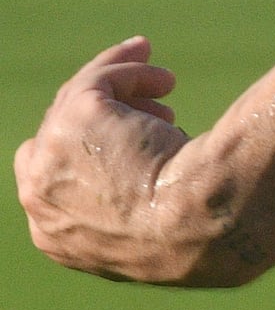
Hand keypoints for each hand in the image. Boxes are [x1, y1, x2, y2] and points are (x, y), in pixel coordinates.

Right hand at [18, 37, 247, 286]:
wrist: (200, 226)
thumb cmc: (197, 236)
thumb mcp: (154, 237)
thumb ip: (132, 218)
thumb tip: (150, 197)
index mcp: (55, 239)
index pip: (56, 184)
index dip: (90, 156)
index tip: (129, 144)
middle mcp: (39, 199)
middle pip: (65, 137)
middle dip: (108, 116)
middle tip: (153, 106)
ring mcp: (51, 156)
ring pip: (79, 103)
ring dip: (122, 85)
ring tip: (167, 84)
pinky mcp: (78, 118)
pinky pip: (100, 80)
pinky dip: (130, 70)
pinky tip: (166, 79)